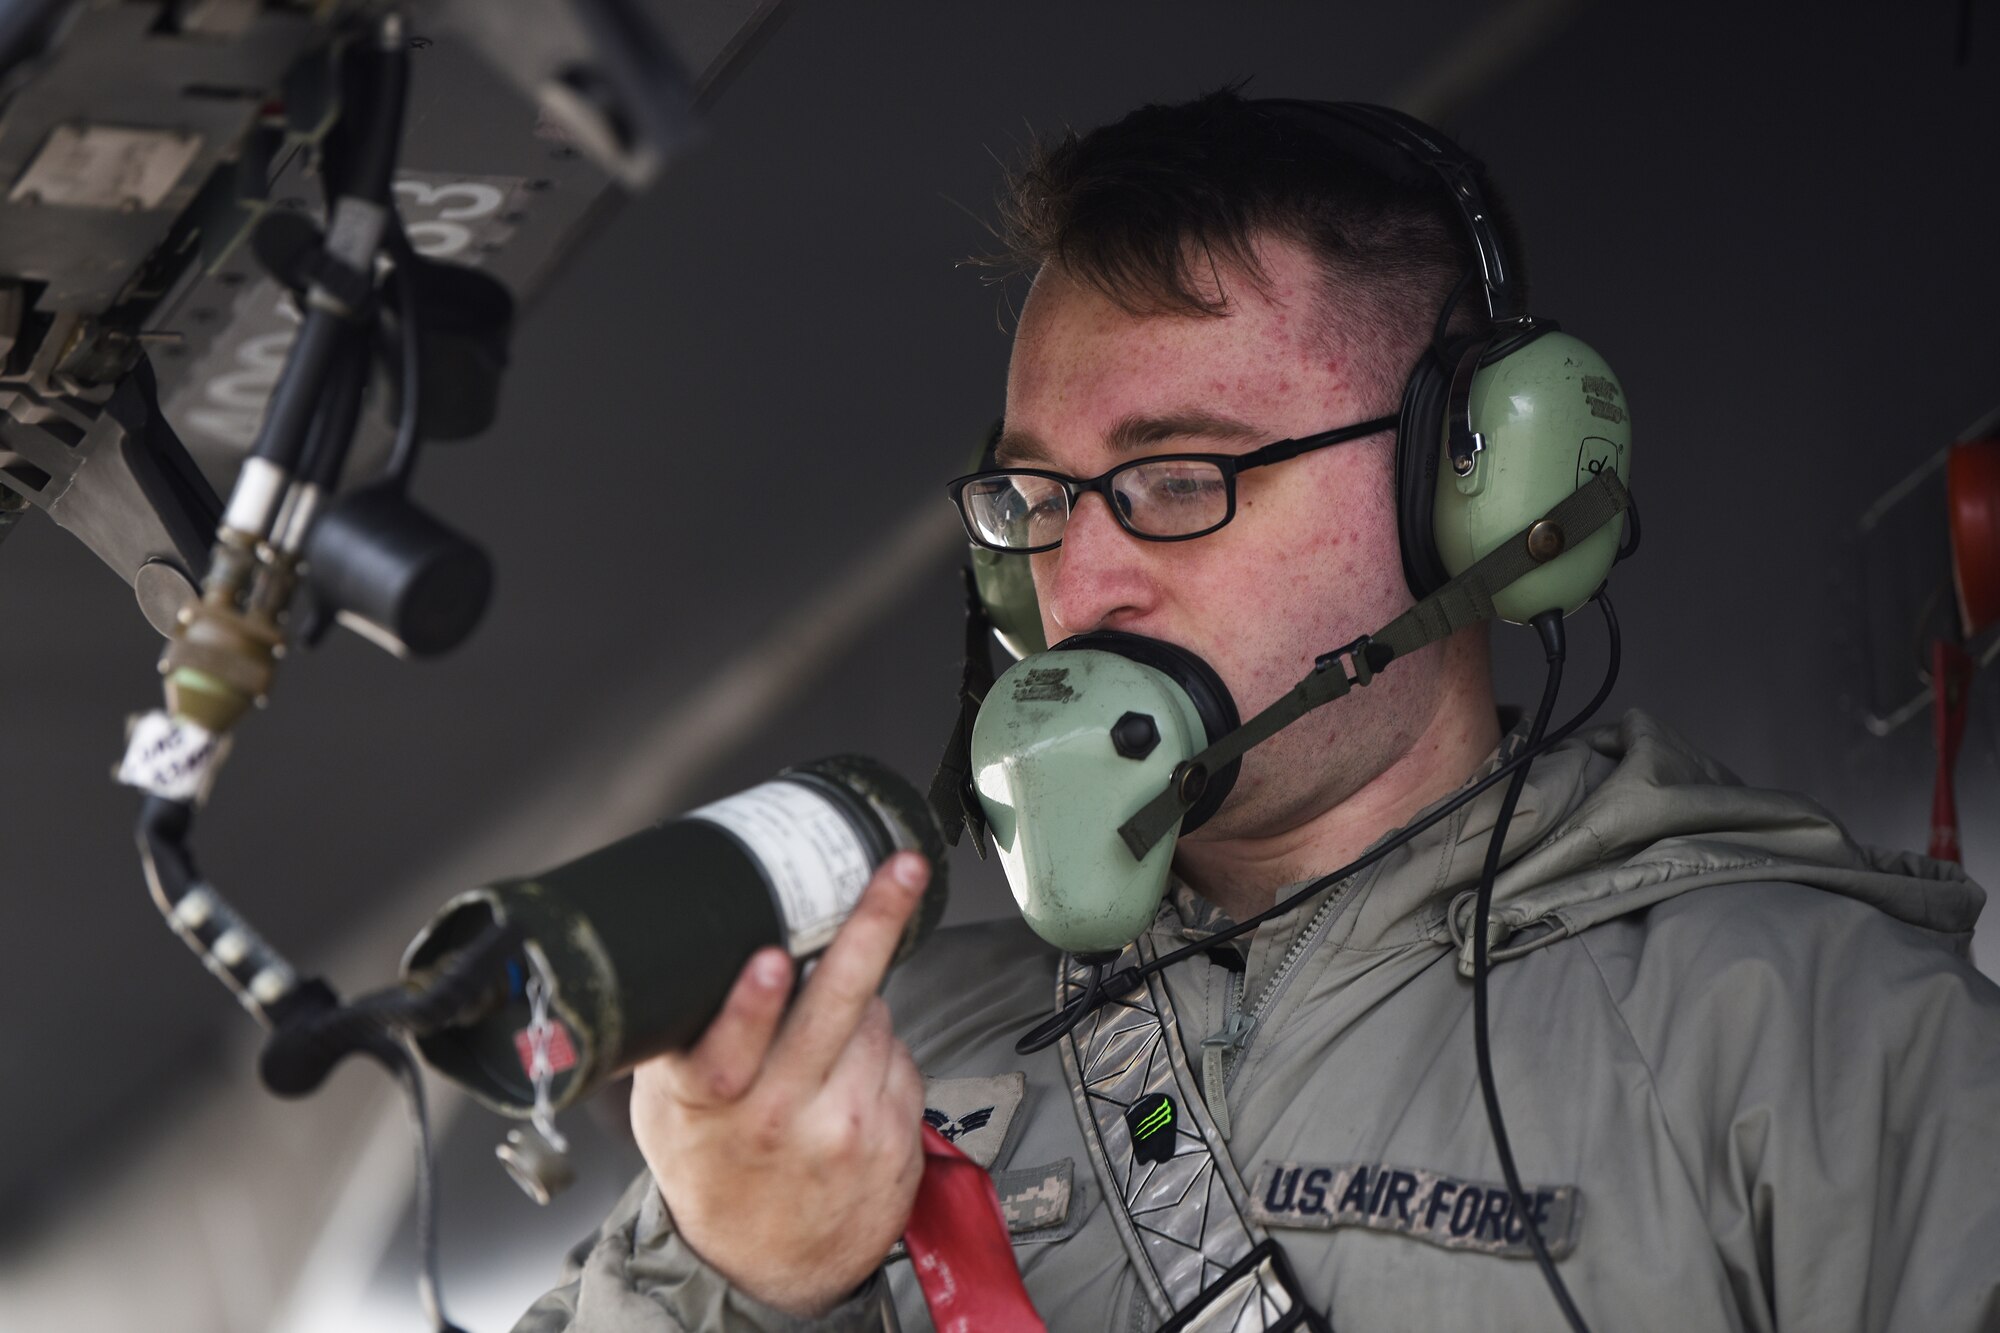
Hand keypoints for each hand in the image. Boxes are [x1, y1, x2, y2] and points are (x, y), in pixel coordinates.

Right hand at [630, 851, 930, 1316]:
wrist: (765, 1268)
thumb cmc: (713, 1169)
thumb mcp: (667, 1111)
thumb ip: (682, 1039)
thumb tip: (697, 949)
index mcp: (710, 1107)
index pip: (727, 1051)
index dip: (751, 1003)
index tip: (772, 959)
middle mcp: (780, 1118)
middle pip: (832, 1009)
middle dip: (870, 927)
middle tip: (899, 871)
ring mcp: (846, 1130)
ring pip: (875, 1017)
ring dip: (860, 1002)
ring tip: (825, 1032)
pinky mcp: (894, 1137)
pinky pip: (899, 1053)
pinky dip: (879, 1047)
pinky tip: (850, 1074)